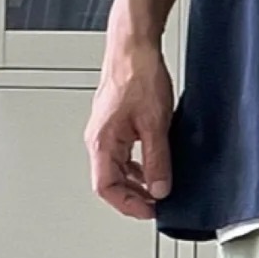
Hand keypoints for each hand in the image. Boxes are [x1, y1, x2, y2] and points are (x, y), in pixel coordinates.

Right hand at [85, 39, 173, 220]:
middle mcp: (98, 138)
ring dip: (136, 182)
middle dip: (133, 197)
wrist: (134, 46)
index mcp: (101, 141)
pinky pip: (122, 153)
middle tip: (156, 204)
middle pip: (109, 181)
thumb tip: (159, 188)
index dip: (128, 205)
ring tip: (157, 188)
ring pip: (116, 168)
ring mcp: (105, 131)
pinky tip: (154, 164)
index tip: (149, 211)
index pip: (106, 188)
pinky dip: (137, 165)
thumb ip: (157, 161)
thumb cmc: (138, 74)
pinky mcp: (115, 123)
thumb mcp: (155, 124)